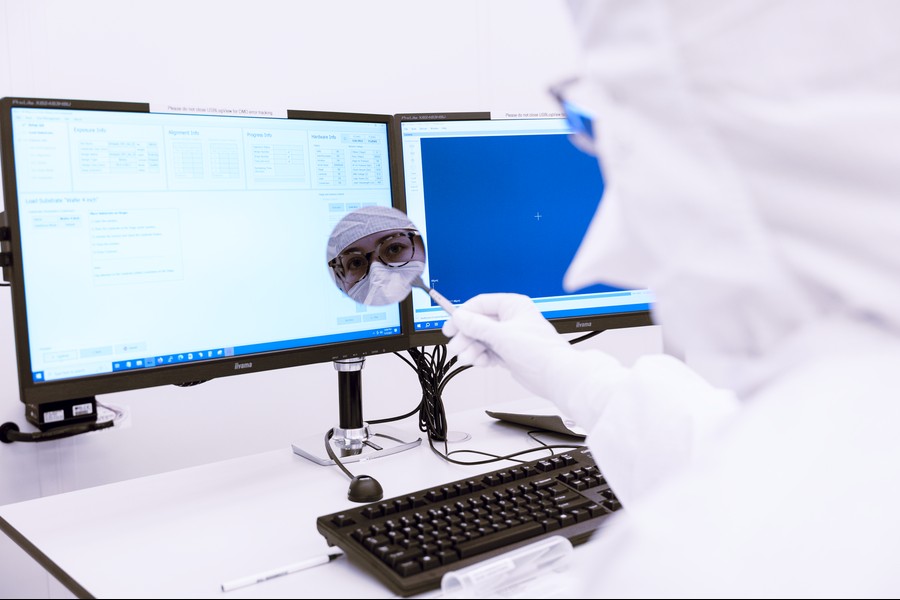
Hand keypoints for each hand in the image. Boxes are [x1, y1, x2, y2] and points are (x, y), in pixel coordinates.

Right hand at [443, 293, 573, 396]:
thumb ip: (477, 326)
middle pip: (478, 323)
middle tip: (456, 346)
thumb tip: (459, 317)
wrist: (555, 377)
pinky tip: (478, 362)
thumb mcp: (502, 335)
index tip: (451, 326)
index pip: (481, 304)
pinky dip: (480, 357)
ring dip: (471, 348)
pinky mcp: (509, 353)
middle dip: (466, 336)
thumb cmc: (540, 351)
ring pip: (481, 339)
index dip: (463, 315)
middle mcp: (511, 319)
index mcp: (513, 306)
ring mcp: (509, 337)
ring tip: (467, 358)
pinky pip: (487, 352)